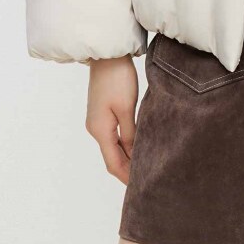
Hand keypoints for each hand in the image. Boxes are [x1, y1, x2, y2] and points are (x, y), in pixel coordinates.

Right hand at [85, 55, 138, 184]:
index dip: (127, 177)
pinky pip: (114, 136)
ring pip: (114, 147)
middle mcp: (95, 128)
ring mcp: (98, 121)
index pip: (114, 163)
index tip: (140, 188)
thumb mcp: (126, 108)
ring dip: (128, 157)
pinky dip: (125, 145)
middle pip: (113, 157)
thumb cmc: (117, 79)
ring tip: (145, 167)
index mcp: (100, 130)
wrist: (107, 56)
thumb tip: (134, 154)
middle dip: (128, 170)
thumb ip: (130, 133)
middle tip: (147, 180)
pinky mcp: (103, 112)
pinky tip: (137, 146)